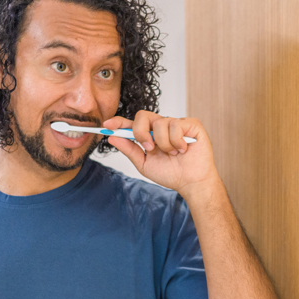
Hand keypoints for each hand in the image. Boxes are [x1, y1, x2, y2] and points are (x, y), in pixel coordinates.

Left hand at [103, 112, 219, 196]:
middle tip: (149, 148)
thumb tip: (113, 137)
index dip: (119, 121)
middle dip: (141, 132)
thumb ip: (129, 150)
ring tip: (173, 153)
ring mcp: (176, 123)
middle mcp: (161, 126)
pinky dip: (177, 141)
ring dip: (164, 144)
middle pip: (142, 116)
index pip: (132, 123)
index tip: (107, 125)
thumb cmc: (171, 174)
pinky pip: (176, 125)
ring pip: (160, 123)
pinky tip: (183, 149)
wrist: (191, 182)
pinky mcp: (191, 124)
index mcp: (149, 134)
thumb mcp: (144, 163)